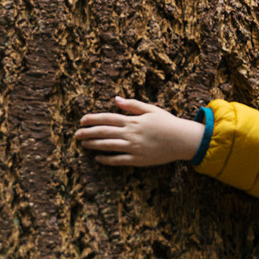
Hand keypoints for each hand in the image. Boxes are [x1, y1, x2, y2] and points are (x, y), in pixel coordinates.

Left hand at [74, 97, 204, 166]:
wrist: (182, 140)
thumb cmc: (167, 123)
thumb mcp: (151, 109)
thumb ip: (133, 105)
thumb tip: (116, 99)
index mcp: (133, 120)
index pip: (108, 118)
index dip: (93, 119)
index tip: (82, 120)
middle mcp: (131, 133)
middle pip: (104, 132)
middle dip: (88, 133)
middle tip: (76, 134)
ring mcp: (133, 147)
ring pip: (108, 146)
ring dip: (94, 145)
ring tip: (83, 144)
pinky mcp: (138, 159)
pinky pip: (118, 160)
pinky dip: (107, 159)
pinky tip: (98, 158)